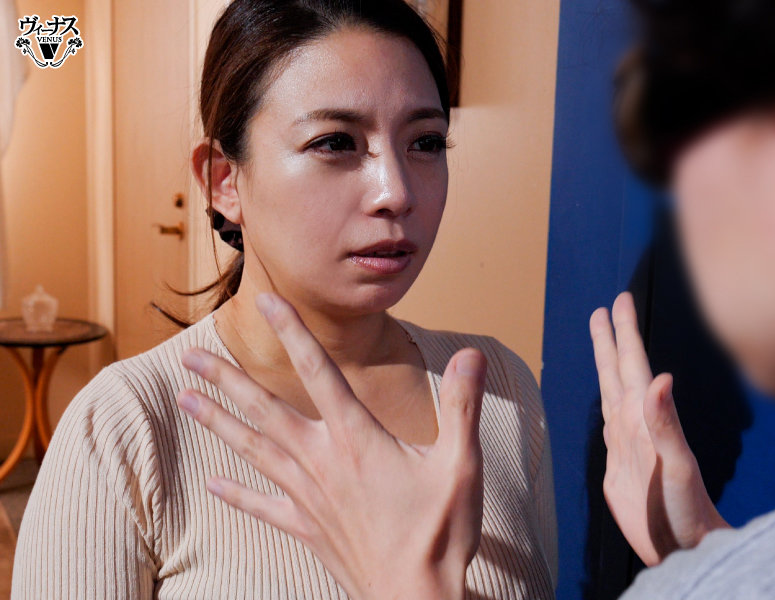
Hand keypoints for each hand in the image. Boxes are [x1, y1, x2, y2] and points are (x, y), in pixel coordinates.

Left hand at [178, 293, 486, 599]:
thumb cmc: (440, 533)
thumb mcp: (461, 464)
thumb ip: (462, 406)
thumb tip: (473, 355)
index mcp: (357, 438)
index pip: (320, 371)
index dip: (293, 332)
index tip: (267, 301)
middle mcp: (322, 461)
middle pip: (264, 410)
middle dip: (225, 379)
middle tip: (190, 356)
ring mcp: (309, 496)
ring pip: (254, 450)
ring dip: (218, 423)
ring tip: (186, 401)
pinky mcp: (308, 527)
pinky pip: (263, 506)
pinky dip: (237, 494)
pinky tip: (213, 485)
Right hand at [589, 292, 729, 565]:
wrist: (683, 547)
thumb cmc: (686, 511)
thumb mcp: (677, 466)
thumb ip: (665, 423)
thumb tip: (661, 377)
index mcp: (644, 419)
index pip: (632, 366)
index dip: (624, 334)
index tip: (618, 303)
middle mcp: (634, 425)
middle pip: (618, 372)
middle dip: (612, 339)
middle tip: (607, 308)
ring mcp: (626, 443)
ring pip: (611, 392)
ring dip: (606, 363)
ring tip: (602, 338)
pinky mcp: (616, 464)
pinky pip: (606, 422)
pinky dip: (603, 400)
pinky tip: (606, 396)